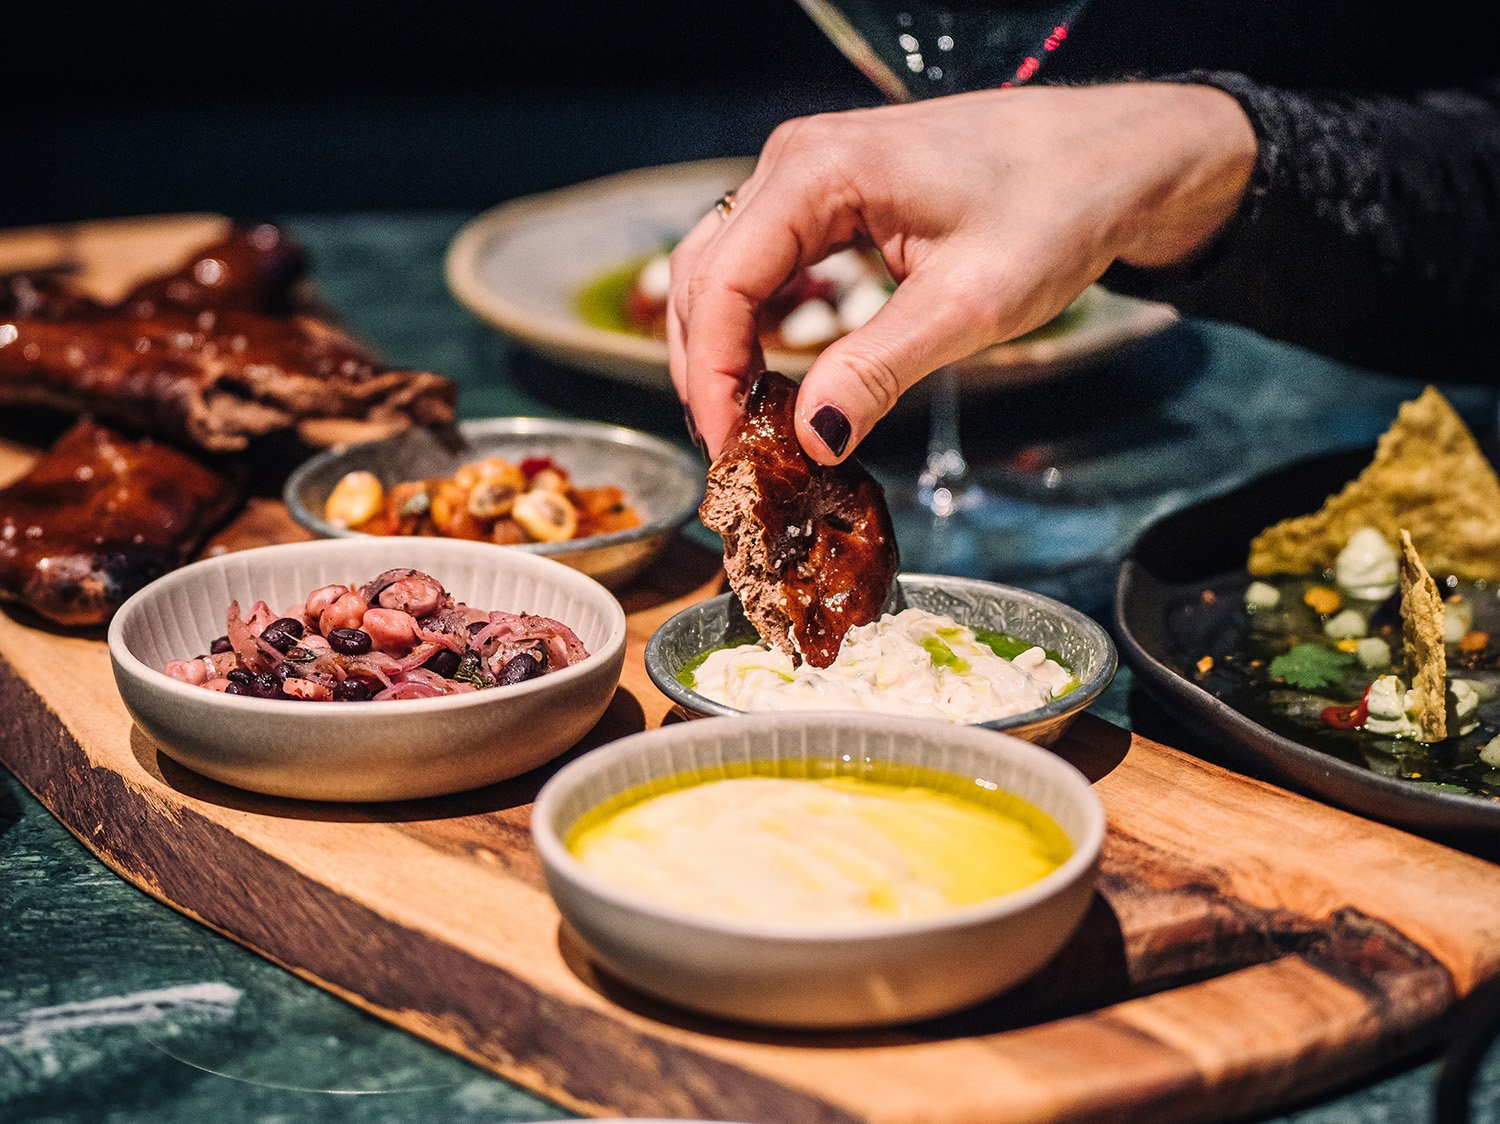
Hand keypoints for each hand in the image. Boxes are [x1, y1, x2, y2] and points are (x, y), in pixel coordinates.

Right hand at [668, 83, 1254, 461]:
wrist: (1113, 157)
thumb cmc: (1057, 207)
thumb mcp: (969, 305)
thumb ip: (879, 369)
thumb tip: (811, 438)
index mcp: (819, 171)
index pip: (722, 281)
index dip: (713, 374)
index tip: (729, 446)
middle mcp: (797, 161)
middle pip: (704, 274)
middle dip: (708, 367)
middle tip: (736, 451)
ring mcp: (808, 175)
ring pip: (722, 269)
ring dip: (724, 348)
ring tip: (749, 423)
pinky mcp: (828, 196)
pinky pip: (762, 264)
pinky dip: (756, 324)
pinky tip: (776, 376)